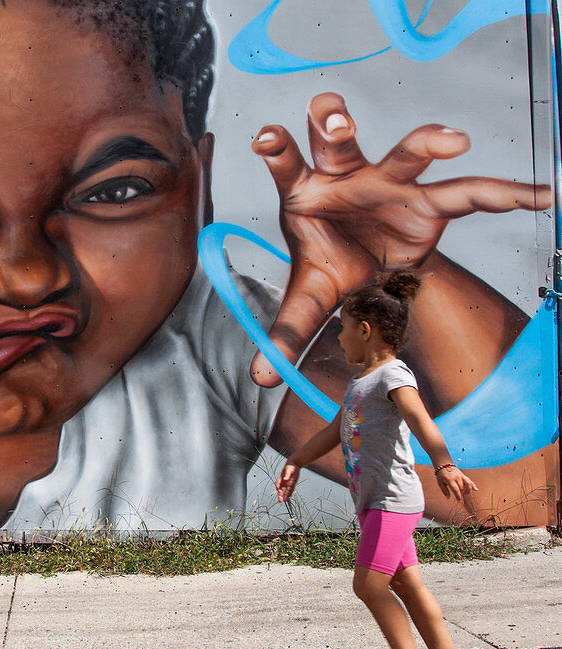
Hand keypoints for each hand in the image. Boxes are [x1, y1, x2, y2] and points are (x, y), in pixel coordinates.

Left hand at [248, 92, 549, 386]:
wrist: (369, 273)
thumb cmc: (331, 266)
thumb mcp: (307, 299)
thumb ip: (286, 332)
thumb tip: (261, 378)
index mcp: (306, 193)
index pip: (287, 165)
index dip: (278, 147)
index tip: (266, 137)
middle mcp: (346, 177)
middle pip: (340, 142)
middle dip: (337, 124)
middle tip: (337, 123)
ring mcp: (390, 183)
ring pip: (406, 153)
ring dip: (427, 141)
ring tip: (452, 140)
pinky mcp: (429, 201)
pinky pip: (470, 194)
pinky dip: (506, 194)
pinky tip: (539, 196)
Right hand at [276, 462, 299, 501]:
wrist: (295, 465)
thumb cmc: (290, 466)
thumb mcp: (289, 469)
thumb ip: (287, 474)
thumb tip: (285, 479)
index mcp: (281, 478)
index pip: (278, 484)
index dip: (278, 487)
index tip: (279, 490)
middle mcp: (284, 482)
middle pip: (281, 489)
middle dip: (280, 495)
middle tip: (280, 500)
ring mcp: (288, 483)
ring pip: (285, 491)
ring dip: (284, 496)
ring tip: (284, 501)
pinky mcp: (292, 484)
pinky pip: (291, 490)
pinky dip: (289, 493)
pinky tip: (289, 497)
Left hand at [435, 464, 476, 499]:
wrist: (444, 464)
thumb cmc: (441, 475)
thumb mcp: (440, 483)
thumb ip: (444, 490)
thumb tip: (448, 498)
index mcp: (450, 480)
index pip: (455, 489)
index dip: (458, 496)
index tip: (459, 501)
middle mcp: (456, 477)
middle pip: (462, 487)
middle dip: (462, 494)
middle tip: (461, 500)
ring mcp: (460, 475)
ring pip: (467, 484)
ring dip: (468, 490)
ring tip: (466, 494)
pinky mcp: (463, 475)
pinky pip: (469, 480)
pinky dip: (473, 485)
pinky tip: (475, 489)